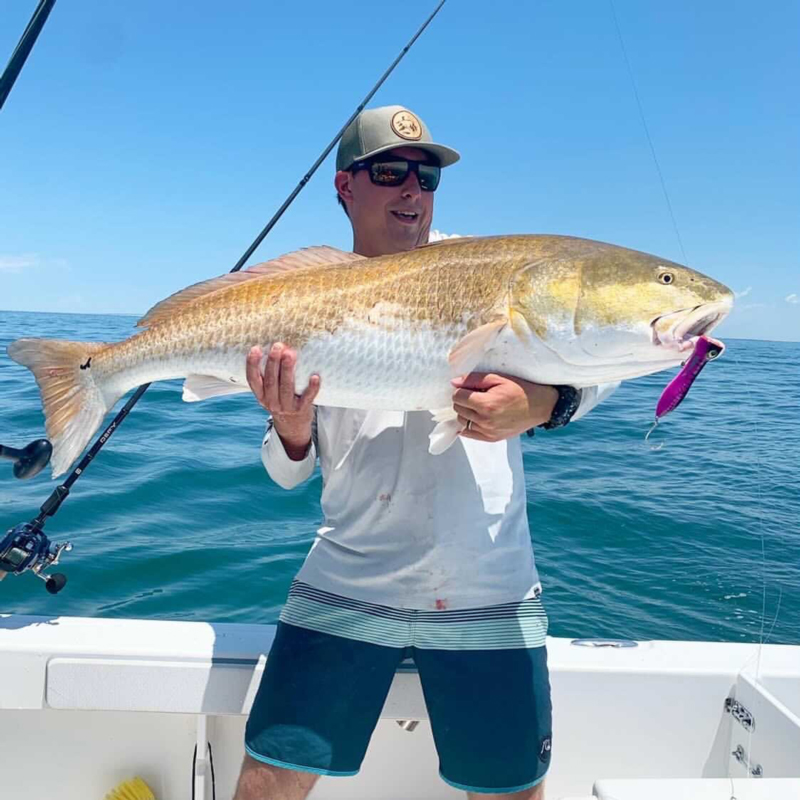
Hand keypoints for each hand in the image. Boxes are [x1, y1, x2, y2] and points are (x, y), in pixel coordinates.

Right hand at [246, 343, 319, 458]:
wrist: (292, 425)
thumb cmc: (281, 400)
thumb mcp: (270, 391)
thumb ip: (270, 373)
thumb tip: (279, 345)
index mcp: (261, 395)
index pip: (253, 379)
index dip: (252, 364)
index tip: (255, 348)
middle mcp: (271, 401)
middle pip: (271, 380)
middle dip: (273, 362)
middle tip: (277, 346)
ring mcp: (286, 406)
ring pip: (286, 387)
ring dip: (288, 370)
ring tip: (290, 354)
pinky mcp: (302, 409)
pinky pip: (307, 398)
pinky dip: (312, 387)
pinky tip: (315, 376)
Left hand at [451, 373, 558, 441]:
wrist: (539, 406)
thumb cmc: (519, 389)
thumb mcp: (498, 378)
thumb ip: (474, 380)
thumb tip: (454, 382)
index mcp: (486, 404)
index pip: (457, 397)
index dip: (461, 389)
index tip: (468, 387)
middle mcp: (485, 420)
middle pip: (458, 409)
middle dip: (462, 400)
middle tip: (475, 395)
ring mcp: (488, 432)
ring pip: (462, 421)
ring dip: (465, 412)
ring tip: (479, 406)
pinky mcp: (491, 438)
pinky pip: (469, 433)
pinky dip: (468, 425)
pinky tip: (476, 417)